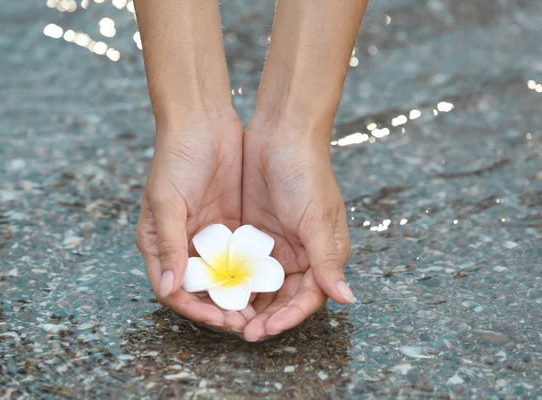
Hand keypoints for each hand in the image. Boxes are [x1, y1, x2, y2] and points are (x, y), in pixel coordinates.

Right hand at [135, 114, 255, 332]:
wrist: (202, 122)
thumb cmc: (175, 159)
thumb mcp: (168, 202)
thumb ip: (168, 244)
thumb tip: (168, 287)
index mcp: (159, 243)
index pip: (175, 290)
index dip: (196, 308)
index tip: (220, 319)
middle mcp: (183, 245)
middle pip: (201, 289)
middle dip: (221, 308)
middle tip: (246, 323)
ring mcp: (208, 236)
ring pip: (223, 277)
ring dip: (238, 295)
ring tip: (259, 311)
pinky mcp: (230, 225)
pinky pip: (240, 256)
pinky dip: (249, 272)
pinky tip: (266, 283)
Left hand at [241, 121, 354, 341]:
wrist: (280, 133)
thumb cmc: (305, 174)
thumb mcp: (315, 219)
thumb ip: (326, 261)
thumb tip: (348, 299)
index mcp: (323, 255)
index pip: (306, 298)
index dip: (287, 317)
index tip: (263, 330)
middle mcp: (301, 254)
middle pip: (282, 298)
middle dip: (264, 316)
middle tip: (240, 330)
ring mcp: (276, 245)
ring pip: (261, 286)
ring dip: (247, 302)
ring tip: (226, 316)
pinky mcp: (255, 234)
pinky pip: (244, 265)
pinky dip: (234, 279)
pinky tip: (218, 290)